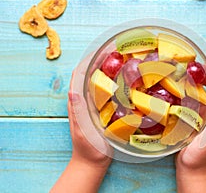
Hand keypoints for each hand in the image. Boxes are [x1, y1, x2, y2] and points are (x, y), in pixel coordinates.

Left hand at [51, 53, 112, 192]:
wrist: (92, 162)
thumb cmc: (88, 148)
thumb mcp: (82, 130)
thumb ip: (77, 112)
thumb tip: (73, 90)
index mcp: (77, 102)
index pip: (79, 74)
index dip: (88, 60)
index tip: (102, 51)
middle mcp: (84, 99)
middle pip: (90, 74)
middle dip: (101, 61)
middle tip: (118, 53)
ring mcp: (93, 104)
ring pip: (99, 82)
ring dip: (108, 70)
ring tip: (123, 62)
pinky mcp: (101, 110)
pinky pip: (107, 92)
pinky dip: (114, 83)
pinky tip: (125, 81)